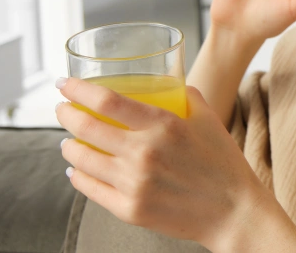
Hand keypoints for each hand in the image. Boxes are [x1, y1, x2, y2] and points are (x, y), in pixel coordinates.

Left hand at [55, 77, 271, 249]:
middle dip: (66, 114)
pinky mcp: (130, 210)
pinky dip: (78, 176)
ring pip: (82, 160)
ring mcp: (134, 185)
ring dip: (68, 146)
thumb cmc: (222, 162)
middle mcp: (144, 154)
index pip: (107, 101)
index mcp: (164, 125)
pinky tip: (77, 169)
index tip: (65, 83)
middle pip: (87, 128)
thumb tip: (164, 83)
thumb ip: (185, 96)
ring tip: (68, 140)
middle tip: (63, 108)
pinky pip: (91, 189)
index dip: (78, 90)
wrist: (232, 211)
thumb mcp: (208, 119)